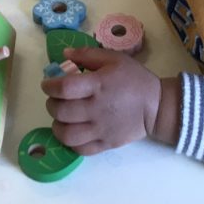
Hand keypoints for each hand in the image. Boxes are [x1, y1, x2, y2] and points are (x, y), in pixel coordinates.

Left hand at [42, 47, 172, 154]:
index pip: (64, 88)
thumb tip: (64, 54)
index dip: (49, 86)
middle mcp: (97, 109)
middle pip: (61, 112)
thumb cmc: (134, 79)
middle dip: (51, 104)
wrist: (156, 106)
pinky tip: (72, 131)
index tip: (47, 84)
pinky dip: (70, 142)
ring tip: (61, 118)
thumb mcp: (114, 59)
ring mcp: (101, 129)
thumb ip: (87, 55)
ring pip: (67, 135)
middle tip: (55, 100)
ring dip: (57, 126)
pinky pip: (80, 149)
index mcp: (98, 85)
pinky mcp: (106, 144)